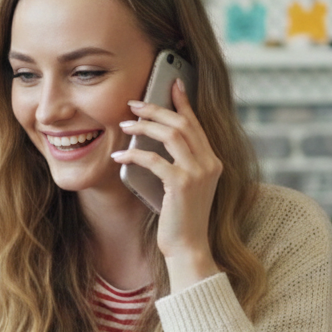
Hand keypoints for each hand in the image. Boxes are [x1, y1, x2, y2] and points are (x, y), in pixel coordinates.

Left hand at [113, 79, 222, 291]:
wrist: (189, 248)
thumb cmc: (181, 220)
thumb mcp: (184, 188)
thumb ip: (179, 165)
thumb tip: (153, 143)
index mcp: (212, 162)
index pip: (197, 124)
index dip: (183, 102)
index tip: (172, 83)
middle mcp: (209, 163)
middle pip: (182, 123)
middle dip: (156, 109)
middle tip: (134, 104)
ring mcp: (198, 173)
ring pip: (171, 135)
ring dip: (144, 127)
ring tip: (124, 125)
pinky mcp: (182, 184)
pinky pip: (154, 160)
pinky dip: (133, 155)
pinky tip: (119, 157)